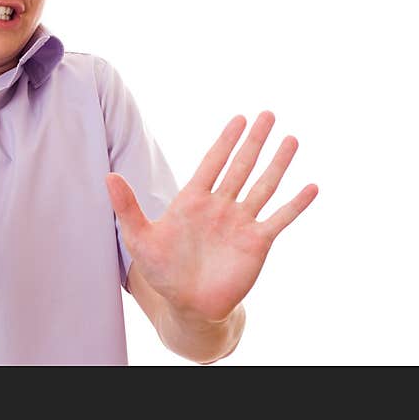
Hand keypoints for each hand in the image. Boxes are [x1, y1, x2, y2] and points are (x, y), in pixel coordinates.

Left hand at [106, 111, 317, 321]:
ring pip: (263, 186)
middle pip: (241, 166)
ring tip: (291, 139)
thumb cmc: (162, 270)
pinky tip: (311, 187)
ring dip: (278, 164)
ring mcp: (240, 223)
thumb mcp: (139, 238)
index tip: (239, 118)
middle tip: (268, 114)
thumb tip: (108, 176)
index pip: (212, 163)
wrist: (188, 304)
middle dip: (254, 141)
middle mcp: (220, 206)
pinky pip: (279, 219)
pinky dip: (295, 205)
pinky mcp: (257, 243)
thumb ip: (127, 207)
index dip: (225, 141)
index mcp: (193, 200)